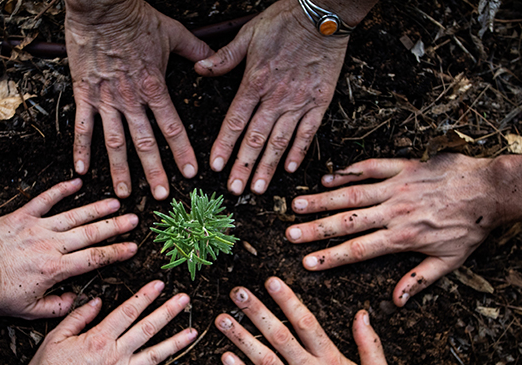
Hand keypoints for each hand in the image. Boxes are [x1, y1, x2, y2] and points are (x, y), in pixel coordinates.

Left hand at [0, 179, 137, 318]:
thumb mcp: (29, 310)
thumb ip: (57, 307)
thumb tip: (77, 300)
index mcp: (55, 269)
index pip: (94, 259)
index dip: (116, 252)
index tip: (132, 248)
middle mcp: (50, 245)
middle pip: (91, 233)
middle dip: (115, 226)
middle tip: (134, 220)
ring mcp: (37, 228)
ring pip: (74, 215)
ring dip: (97, 208)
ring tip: (116, 202)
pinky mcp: (21, 216)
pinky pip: (45, 200)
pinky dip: (61, 190)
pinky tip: (76, 182)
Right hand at [14, 280, 196, 364]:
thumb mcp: (54, 338)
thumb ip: (78, 317)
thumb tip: (97, 302)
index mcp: (98, 339)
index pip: (127, 311)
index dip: (145, 296)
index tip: (159, 285)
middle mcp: (115, 356)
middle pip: (147, 329)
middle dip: (168, 312)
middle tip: (184, 300)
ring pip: (155, 356)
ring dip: (176, 343)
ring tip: (192, 332)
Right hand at [65, 0, 212, 199]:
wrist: (101, 6)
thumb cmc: (136, 18)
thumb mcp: (173, 33)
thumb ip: (196, 50)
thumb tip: (214, 59)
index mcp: (155, 87)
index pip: (173, 127)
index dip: (182, 152)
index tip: (190, 173)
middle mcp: (131, 99)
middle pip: (145, 143)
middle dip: (154, 172)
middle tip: (161, 196)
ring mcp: (106, 99)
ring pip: (114, 142)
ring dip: (119, 171)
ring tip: (123, 194)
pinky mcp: (84, 94)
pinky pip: (83, 126)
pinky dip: (81, 150)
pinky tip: (81, 171)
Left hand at [195, 0, 348, 194]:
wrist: (322, 15)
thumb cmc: (284, 21)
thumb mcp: (247, 34)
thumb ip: (224, 57)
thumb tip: (199, 68)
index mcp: (255, 82)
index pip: (235, 121)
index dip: (225, 145)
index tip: (216, 166)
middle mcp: (276, 97)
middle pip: (256, 139)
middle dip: (243, 167)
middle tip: (234, 189)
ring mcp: (299, 102)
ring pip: (279, 141)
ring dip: (268, 167)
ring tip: (258, 188)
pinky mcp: (319, 101)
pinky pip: (307, 132)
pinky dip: (298, 151)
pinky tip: (289, 168)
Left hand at [216, 277, 428, 364]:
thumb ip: (370, 343)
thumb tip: (362, 315)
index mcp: (333, 361)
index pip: (306, 323)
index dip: (287, 300)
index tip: (271, 283)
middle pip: (279, 336)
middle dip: (256, 312)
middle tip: (237, 293)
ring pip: (264, 361)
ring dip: (240, 338)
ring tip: (222, 320)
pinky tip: (226, 358)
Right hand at [286, 154, 498, 305]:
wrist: (491, 190)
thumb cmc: (471, 227)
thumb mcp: (449, 261)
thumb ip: (419, 280)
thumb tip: (396, 301)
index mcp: (402, 238)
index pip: (358, 250)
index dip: (331, 257)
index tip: (307, 263)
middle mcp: (394, 212)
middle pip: (347, 222)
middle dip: (315, 229)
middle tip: (290, 233)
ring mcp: (397, 187)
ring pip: (352, 194)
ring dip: (323, 200)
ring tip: (297, 204)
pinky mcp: (404, 167)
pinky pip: (370, 167)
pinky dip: (348, 172)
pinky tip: (327, 178)